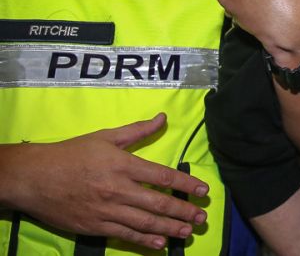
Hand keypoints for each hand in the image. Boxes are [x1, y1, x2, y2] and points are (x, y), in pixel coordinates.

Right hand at [1, 114, 207, 249]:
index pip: (162, 176)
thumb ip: (137, 130)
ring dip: (169, 228)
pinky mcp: (94, 226)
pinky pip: (124, 235)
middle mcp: (117, 189)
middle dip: (183, 211)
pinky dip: (144, 240)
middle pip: (157, 203)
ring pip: (144, 222)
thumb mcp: (105, 137)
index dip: (185, 184)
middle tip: (202, 217)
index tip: (203, 190)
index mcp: (122, 165)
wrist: (33, 177)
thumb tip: (163, 118)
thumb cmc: (71, 154)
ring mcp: (106, 210)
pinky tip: (160, 243)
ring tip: (188, 231)